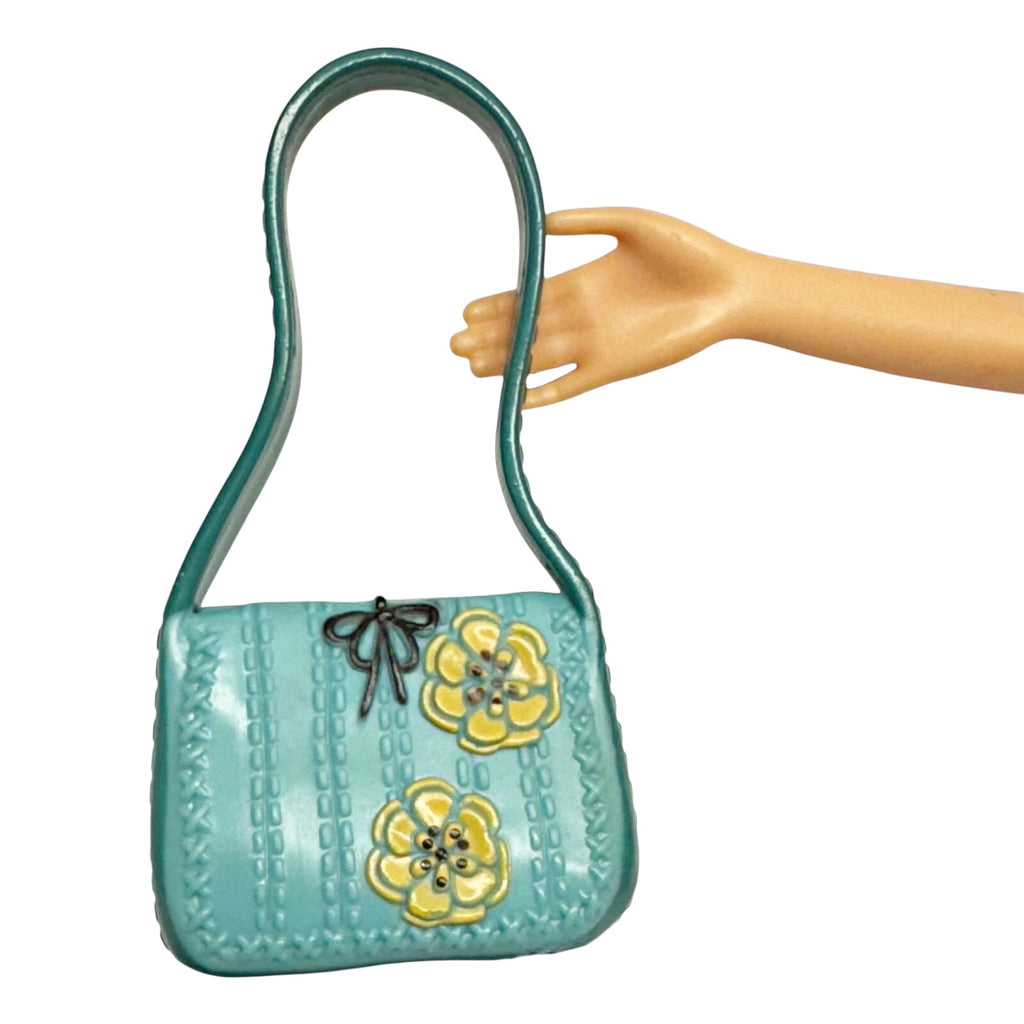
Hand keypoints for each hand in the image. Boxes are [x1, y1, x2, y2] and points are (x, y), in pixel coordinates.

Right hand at [451, 208, 752, 406]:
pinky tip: (518, 398)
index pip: (530, 294)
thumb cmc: (689, 250)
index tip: (465, 310)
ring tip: (471, 368)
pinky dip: (545, 391)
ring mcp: (597, 343)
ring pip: (540, 356)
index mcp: (585, 279)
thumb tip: (540, 224)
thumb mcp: (633, 223)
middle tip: (454, 344)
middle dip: (490, 337)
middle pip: (526, 328)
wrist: (730, 287)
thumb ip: (587, 221)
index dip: (497, 303)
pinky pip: (572, 384)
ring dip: (506, 363)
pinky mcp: (616, 367)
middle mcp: (585, 314)